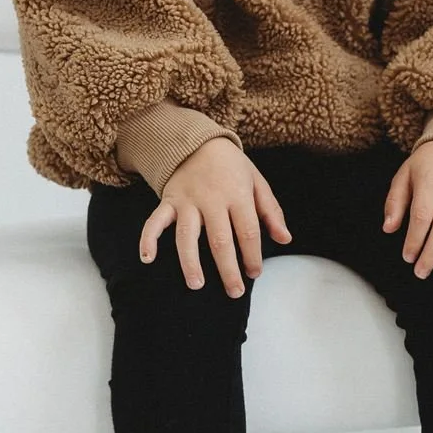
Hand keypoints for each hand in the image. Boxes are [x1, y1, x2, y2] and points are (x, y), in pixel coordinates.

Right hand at [142, 137, 291, 295]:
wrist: (196, 140)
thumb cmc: (231, 166)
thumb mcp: (257, 183)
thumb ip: (271, 212)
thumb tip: (285, 239)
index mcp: (237, 196)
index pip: (248, 232)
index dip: (252, 256)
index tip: (255, 273)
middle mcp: (211, 200)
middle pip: (219, 240)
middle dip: (227, 269)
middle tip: (234, 292)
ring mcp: (187, 201)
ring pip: (187, 235)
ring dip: (190, 262)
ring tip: (196, 284)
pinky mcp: (168, 201)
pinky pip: (155, 221)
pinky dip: (148, 239)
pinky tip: (147, 258)